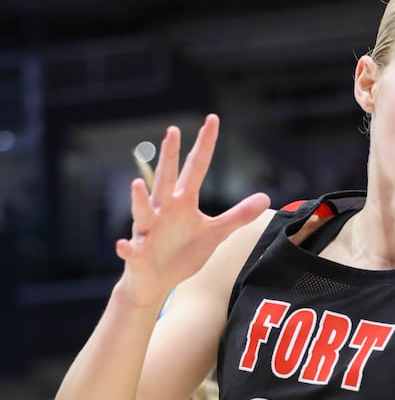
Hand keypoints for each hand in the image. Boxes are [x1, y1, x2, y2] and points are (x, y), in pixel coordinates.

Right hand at [116, 114, 270, 306]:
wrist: (156, 281)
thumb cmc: (182, 253)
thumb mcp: (215, 233)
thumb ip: (237, 216)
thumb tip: (265, 197)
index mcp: (183, 203)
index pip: (196, 168)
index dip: (204, 145)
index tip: (212, 119)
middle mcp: (163, 210)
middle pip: (167, 179)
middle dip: (169, 157)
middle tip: (172, 131)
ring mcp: (148, 231)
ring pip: (143, 211)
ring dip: (140, 200)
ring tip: (136, 185)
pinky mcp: (137, 254)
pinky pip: (130, 249)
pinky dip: (126, 247)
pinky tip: (123, 245)